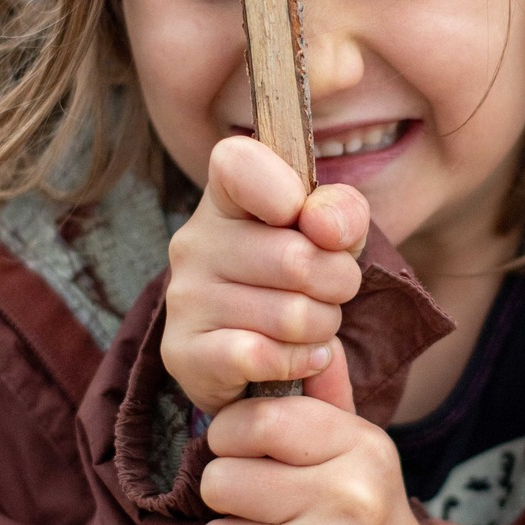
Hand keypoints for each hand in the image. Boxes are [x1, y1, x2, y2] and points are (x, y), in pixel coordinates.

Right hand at [163, 135, 368, 414]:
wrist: (256, 358)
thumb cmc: (297, 280)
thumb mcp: (332, 234)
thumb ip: (342, 212)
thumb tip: (322, 225)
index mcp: (224, 198)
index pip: (237, 162)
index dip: (284, 190)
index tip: (310, 224)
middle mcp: (193, 242)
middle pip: (296, 258)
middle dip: (338, 283)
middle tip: (329, 292)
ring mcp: (183, 298)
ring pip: (290, 315)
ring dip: (322, 329)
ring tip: (310, 327)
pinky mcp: (183, 353)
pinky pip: (260, 356)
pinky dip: (299, 362)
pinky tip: (301, 358)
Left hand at [199, 344, 426, 524]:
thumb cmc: (363, 511)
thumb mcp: (357, 448)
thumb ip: (326, 395)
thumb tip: (317, 335)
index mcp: (359, 449)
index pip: (257, 420)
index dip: (230, 434)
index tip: (242, 449)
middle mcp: (347, 501)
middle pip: (222, 481)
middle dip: (228, 496)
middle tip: (260, 506)